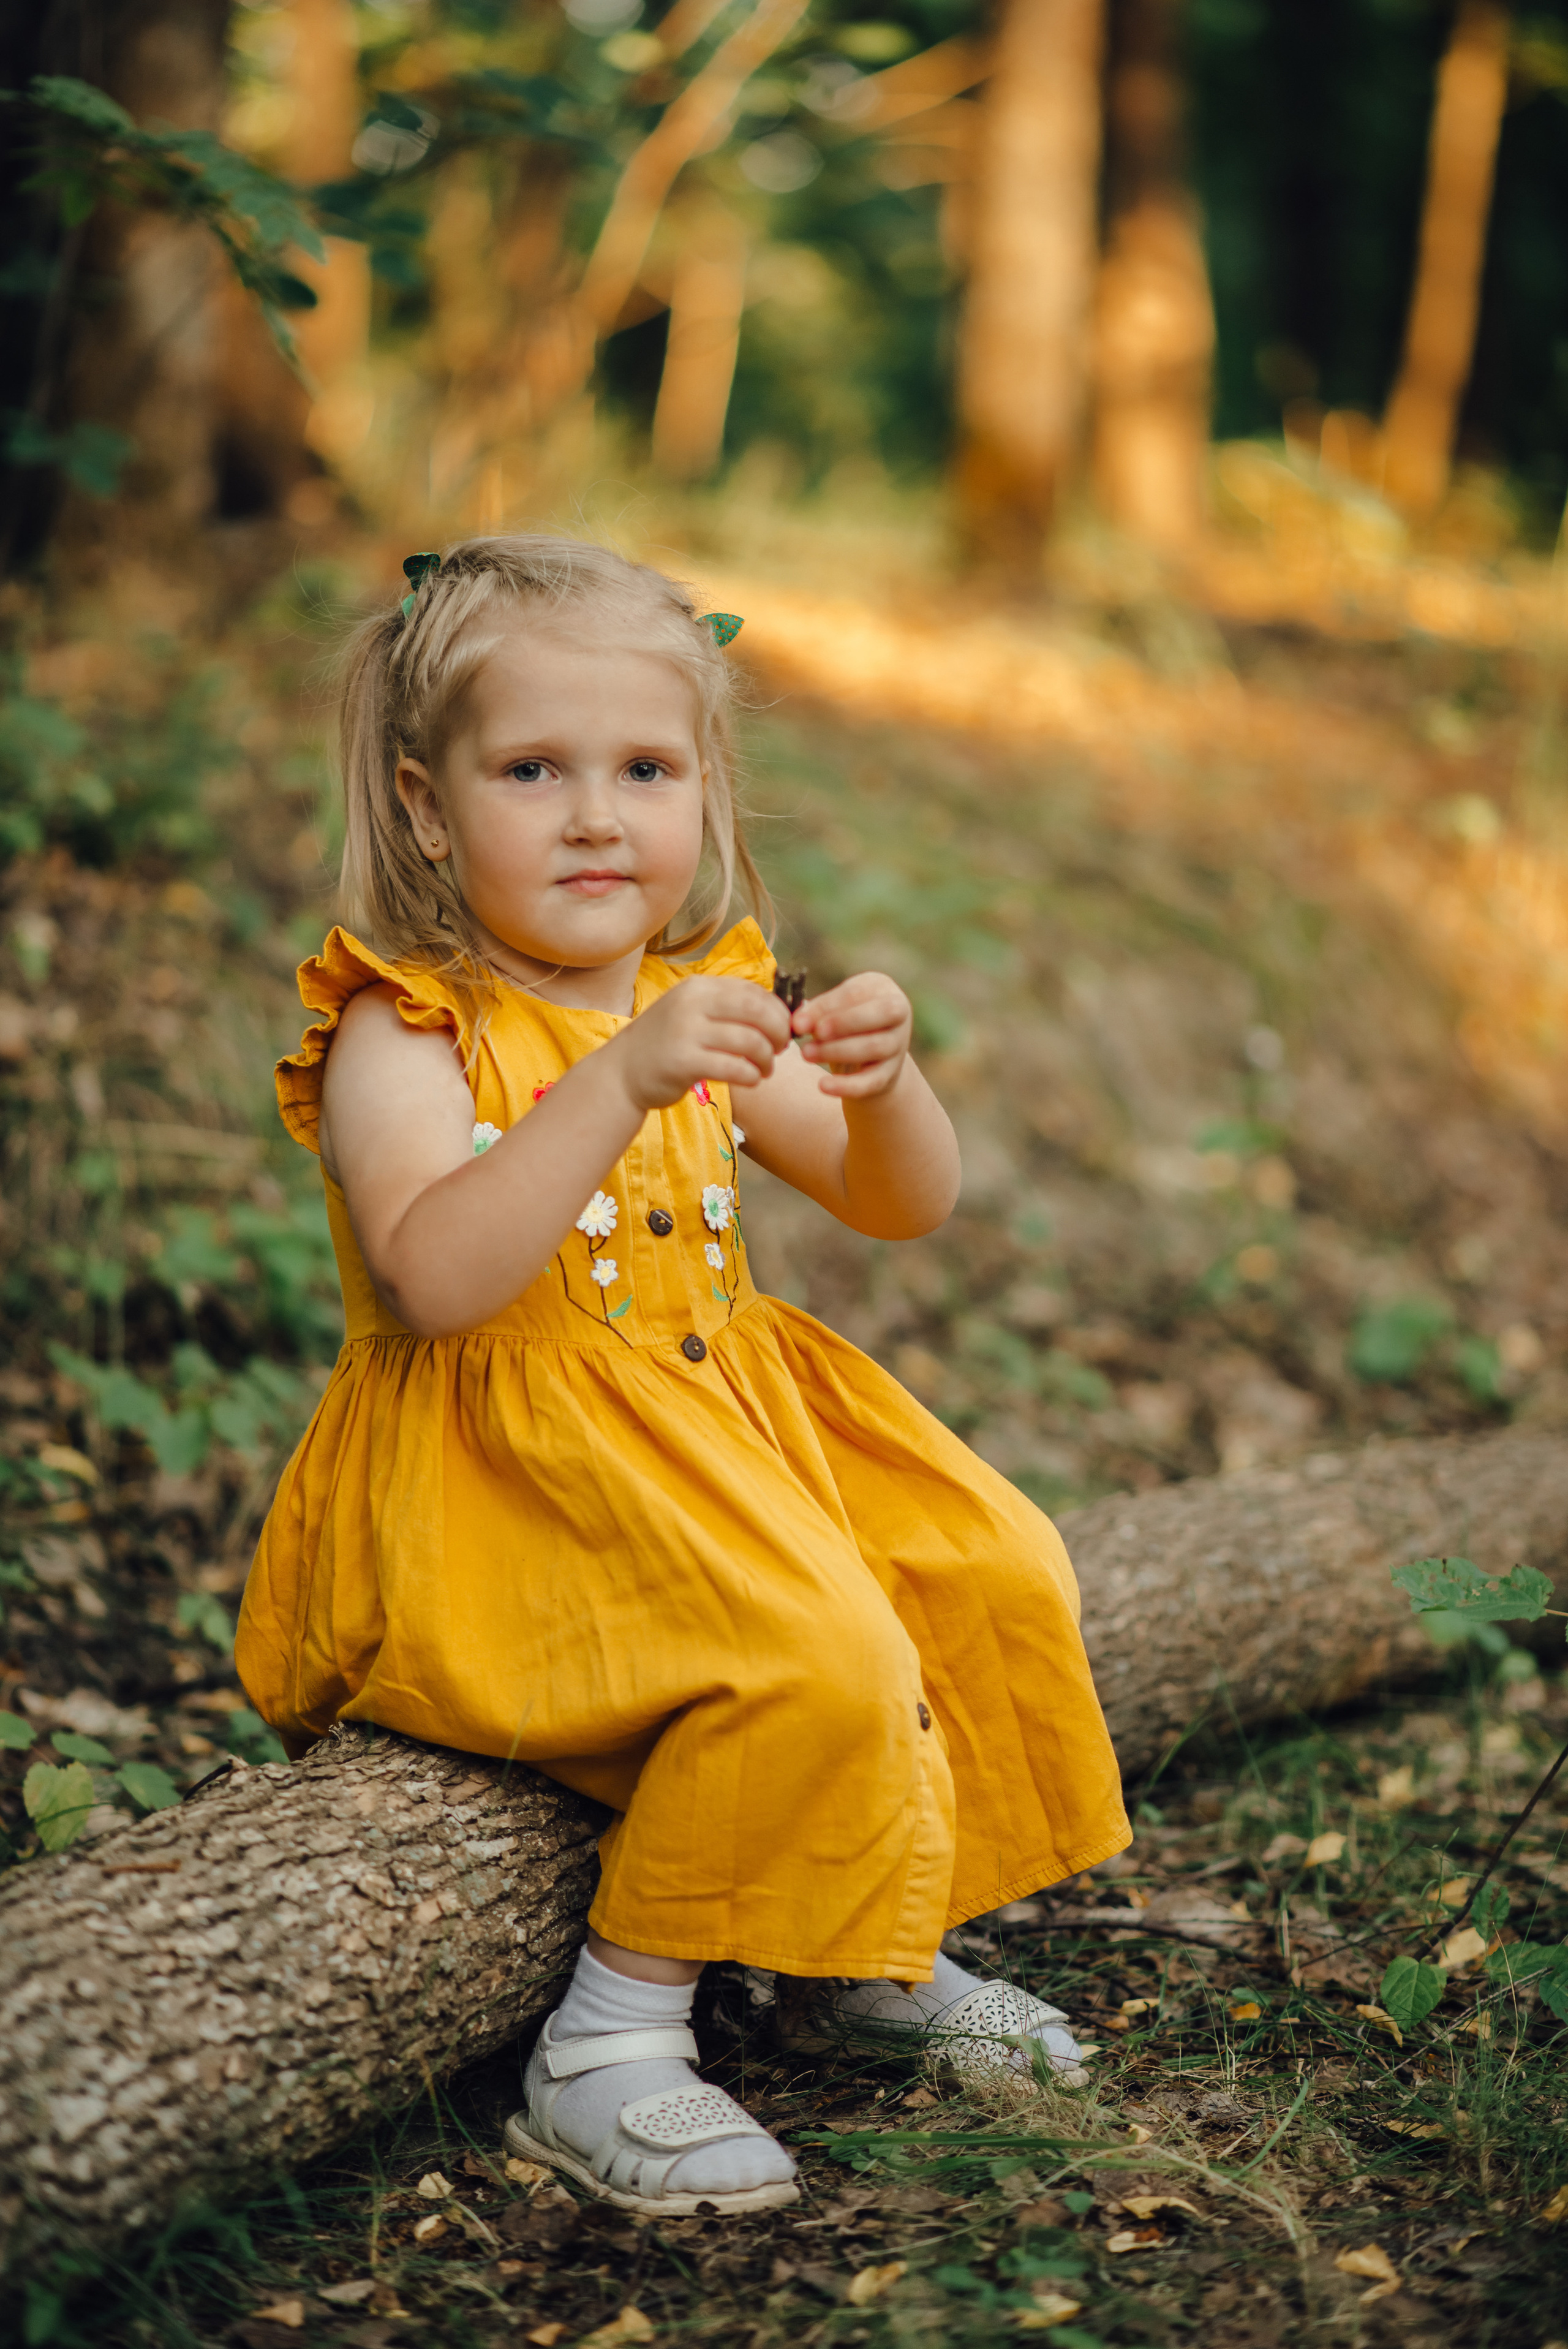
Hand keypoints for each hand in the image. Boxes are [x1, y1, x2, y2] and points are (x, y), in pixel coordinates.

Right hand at [611, 975, 791, 1112]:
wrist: (621, 1073)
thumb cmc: (665, 1044)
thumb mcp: (691, 1012)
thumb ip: (725, 1007)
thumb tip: (778, 1013)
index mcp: (697, 987)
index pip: (753, 991)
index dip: (777, 1011)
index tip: (783, 1030)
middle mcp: (692, 1003)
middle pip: (757, 1012)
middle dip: (778, 1032)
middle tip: (780, 1049)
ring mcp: (686, 1032)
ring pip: (750, 1041)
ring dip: (767, 1059)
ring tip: (765, 1069)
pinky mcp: (684, 1062)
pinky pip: (735, 1067)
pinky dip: (752, 1075)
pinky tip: (751, 1080)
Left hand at [792, 972, 912, 1098]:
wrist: (871, 1056)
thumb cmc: (846, 1023)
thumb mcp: (835, 1009)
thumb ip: (818, 1012)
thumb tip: (798, 1022)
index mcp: (881, 988)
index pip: (856, 992)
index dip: (827, 1006)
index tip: (799, 1021)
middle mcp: (898, 1013)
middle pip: (880, 1014)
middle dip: (842, 1023)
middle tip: (814, 1033)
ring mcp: (898, 1044)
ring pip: (874, 1047)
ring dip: (837, 1051)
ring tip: (807, 1054)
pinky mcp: (891, 1073)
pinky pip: (872, 1081)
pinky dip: (847, 1085)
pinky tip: (823, 1086)